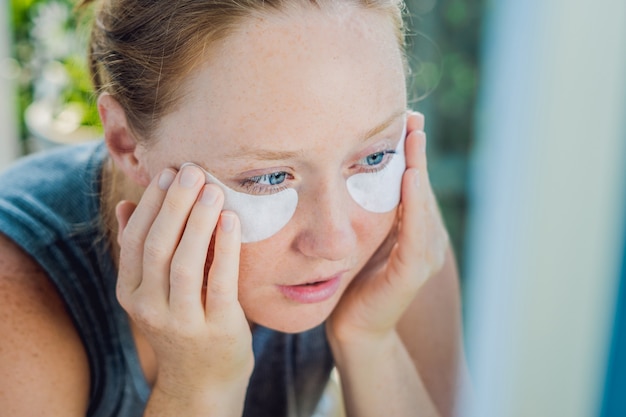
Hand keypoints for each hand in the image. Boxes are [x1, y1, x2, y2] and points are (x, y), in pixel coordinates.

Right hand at [115, 165, 253, 397]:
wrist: (202, 382)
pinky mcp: (217, 329)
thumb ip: (142, 251)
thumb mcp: (153, 292)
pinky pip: (220, 282)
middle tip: (192, 171)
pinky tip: (231, 220)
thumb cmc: (182, 325)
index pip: (135, 241)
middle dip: (173, 204)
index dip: (151, 204)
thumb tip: (128, 204)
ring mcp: (182, 322)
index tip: (168, 172)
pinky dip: (225, 248)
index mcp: (130, 294)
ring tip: (212, 188)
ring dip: (197, 221)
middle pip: (157, 247)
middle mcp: (149, 309)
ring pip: (183, 263)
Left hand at [327, 111, 448, 343]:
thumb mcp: (362, 236)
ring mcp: (422, 257)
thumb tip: (350, 169)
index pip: (413, 183)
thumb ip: (368, 209)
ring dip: (419, 169)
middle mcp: (425, 239)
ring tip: (414, 137)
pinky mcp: (411, 274)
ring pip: (422, 205)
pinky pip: (414, 235)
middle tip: (412, 117)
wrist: (353, 326)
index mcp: (414, 230)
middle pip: (421, 187)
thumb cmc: (353, 279)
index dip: (411, 151)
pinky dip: (413, 205)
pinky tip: (409, 177)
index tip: (406, 118)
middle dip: (417, 151)